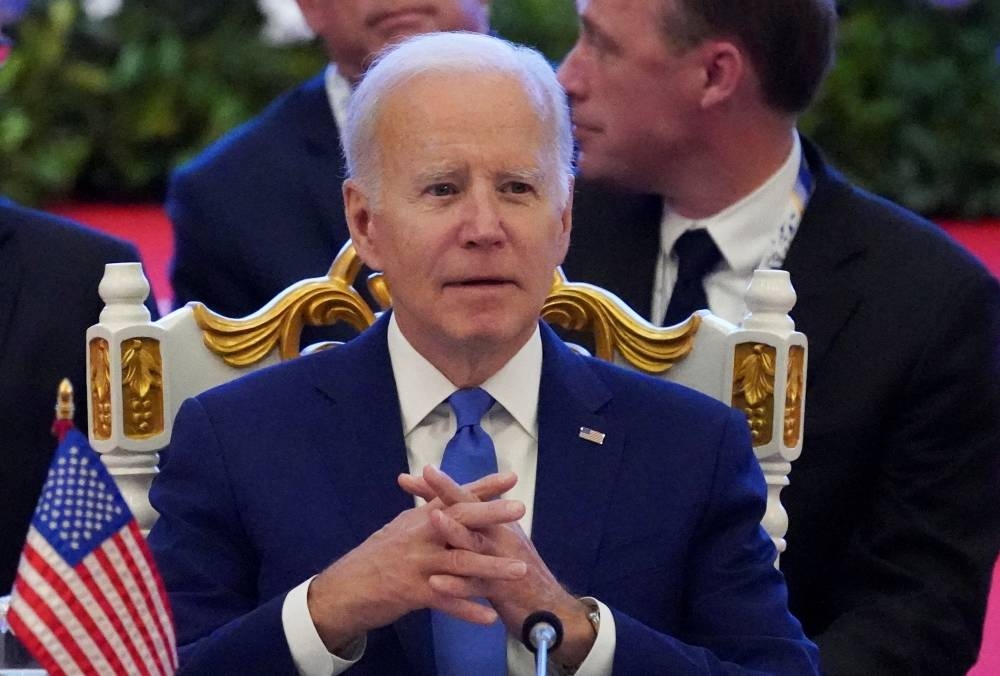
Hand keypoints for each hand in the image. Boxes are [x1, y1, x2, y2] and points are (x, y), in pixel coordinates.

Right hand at [307, 471, 527, 653]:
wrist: (343, 589)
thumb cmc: (376, 557)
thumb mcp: (400, 529)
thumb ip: (424, 513)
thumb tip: (444, 498)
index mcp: (419, 518)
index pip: (454, 496)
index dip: (482, 487)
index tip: (510, 477)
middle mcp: (420, 535)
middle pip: (459, 520)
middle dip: (491, 513)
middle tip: (520, 508)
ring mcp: (417, 563)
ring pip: (460, 562)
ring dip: (492, 566)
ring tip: (520, 569)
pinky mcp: (412, 592)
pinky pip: (446, 601)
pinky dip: (468, 609)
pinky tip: (490, 617)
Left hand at [401, 466, 597, 667]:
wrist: (547, 608)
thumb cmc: (517, 573)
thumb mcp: (500, 545)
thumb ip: (478, 529)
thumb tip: (454, 511)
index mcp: (497, 524)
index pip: (469, 497)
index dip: (445, 485)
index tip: (423, 469)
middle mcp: (500, 535)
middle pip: (473, 508)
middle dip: (449, 491)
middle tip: (427, 473)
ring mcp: (501, 561)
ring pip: (474, 543)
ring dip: (454, 531)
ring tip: (433, 517)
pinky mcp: (500, 590)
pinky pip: (475, 586)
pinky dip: (456, 585)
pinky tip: (435, 583)